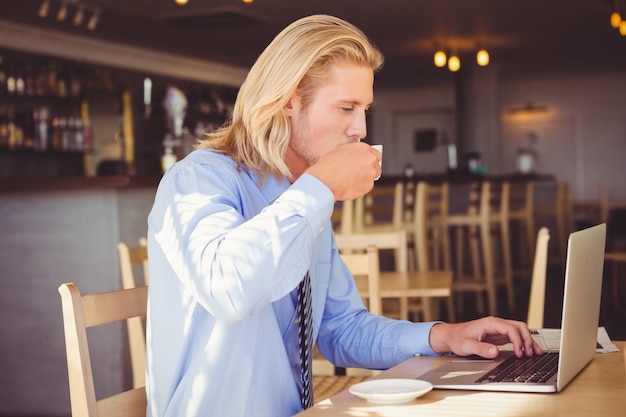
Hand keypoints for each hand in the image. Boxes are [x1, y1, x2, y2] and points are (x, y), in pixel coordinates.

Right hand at [305, 142, 381, 200]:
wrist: (325, 179)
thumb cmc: (328, 165)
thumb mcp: (340, 151)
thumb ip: (352, 153)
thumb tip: (355, 157)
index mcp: (363, 148)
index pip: (375, 154)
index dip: (369, 159)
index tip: (365, 163)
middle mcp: (370, 159)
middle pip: (376, 165)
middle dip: (369, 169)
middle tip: (358, 173)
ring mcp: (370, 173)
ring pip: (372, 177)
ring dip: (365, 178)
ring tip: (351, 180)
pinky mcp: (368, 186)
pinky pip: (367, 187)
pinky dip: (360, 187)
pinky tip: (349, 186)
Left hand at [429, 316, 543, 358]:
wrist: (449, 336)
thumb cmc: (456, 338)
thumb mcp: (466, 345)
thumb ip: (481, 348)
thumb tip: (495, 351)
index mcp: (490, 323)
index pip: (511, 329)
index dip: (518, 341)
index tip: (520, 353)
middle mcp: (495, 324)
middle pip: (519, 327)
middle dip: (528, 339)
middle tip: (531, 353)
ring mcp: (497, 329)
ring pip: (518, 331)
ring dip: (528, 340)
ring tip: (536, 352)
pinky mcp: (497, 336)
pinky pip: (514, 337)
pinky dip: (522, 343)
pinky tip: (527, 351)